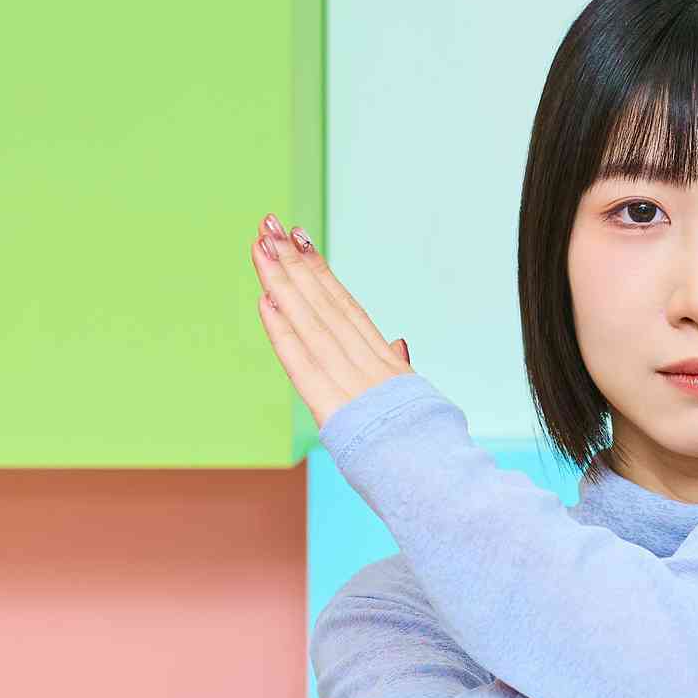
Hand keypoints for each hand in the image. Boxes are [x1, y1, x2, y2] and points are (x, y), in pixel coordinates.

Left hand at [251, 213, 413, 429]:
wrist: (436, 473)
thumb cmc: (428, 443)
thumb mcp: (418, 398)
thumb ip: (401, 370)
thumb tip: (399, 344)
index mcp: (384, 362)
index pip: (346, 308)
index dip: (321, 272)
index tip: (299, 239)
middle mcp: (366, 363)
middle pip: (324, 304)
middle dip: (294, 262)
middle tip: (268, 224)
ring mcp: (350, 381)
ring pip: (310, 321)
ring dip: (283, 281)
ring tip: (261, 246)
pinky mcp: (331, 405)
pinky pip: (301, 362)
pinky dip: (282, 331)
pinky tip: (265, 299)